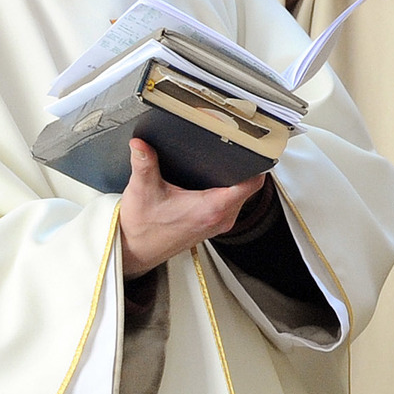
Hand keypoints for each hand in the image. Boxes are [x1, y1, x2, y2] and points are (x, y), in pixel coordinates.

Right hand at [118, 141, 265, 273]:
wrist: (135, 250)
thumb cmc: (142, 228)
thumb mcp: (142, 190)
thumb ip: (144, 163)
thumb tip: (141, 144)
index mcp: (211, 209)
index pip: (251, 184)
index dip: (257, 165)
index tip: (253, 150)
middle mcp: (220, 218)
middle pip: (249, 188)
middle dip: (245, 168)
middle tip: (238, 149)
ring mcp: (219, 223)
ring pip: (242, 196)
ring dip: (237, 180)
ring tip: (228, 162)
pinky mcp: (213, 224)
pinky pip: (232, 203)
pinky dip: (228, 191)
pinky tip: (217, 180)